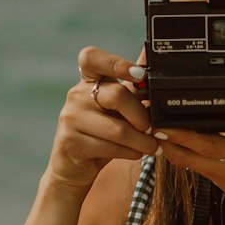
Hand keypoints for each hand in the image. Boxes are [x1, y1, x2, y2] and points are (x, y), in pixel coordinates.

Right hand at [44, 45, 153, 190]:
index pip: (92, 57)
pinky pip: (109, 147)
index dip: (116, 63)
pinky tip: (136, 154)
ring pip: (117, 129)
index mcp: (89, 81)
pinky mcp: (70, 142)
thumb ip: (133, 87)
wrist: (75, 168)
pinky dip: (130, 152)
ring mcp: (70, 118)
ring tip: (153, 146)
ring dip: (142, 141)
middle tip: (154, 128)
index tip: (140, 75)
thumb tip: (150, 56)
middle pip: (117, 95)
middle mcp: (76, 95)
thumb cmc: (102, 134)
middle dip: (142, 115)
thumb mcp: (118, 109)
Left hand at [153, 71, 224, 224]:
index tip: (159, 117)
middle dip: (160, 135)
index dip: (178, 132)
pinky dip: (183, 149)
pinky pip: (194, 163)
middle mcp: (222, 169)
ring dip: (168, 142)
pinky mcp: (220, 181)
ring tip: (154, 118)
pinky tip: (178, 133)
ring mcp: (218, 177)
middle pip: (179, 153)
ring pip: (183, 159)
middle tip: (144, 113)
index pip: (201, 143)